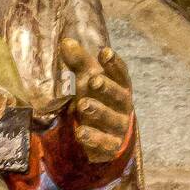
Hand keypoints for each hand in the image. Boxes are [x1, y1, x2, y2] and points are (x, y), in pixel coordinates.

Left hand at [59, 39, 132, 161]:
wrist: (108, 137)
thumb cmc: (99, 100)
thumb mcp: (89, 81)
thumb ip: (79, 63)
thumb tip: (66, 42)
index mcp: (121, 87)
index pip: (121, 74)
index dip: (114, 64)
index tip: (104, 52)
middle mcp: (123, 107)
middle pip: (119, 96)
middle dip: (107, 88)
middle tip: (93, 80)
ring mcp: (118, 127)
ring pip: (111, 119)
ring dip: (98, 111)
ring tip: (83, 105)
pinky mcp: (111, 146)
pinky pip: (104, 143)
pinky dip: (93, 138)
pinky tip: (80, 132)